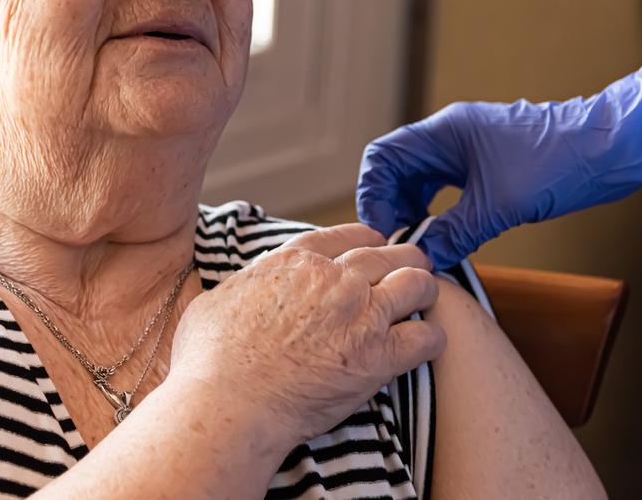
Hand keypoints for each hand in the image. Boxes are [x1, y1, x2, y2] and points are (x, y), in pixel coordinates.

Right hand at [168, 224, 444, 448]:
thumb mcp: (216, 302)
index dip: (368, 240)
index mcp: (296, 261)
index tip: (375, 248)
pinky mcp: (377, 358)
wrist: (227, 405)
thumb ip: (243, 287)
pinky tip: (428, 344)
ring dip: (424, 291)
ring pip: (417, 283)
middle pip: (389, 253)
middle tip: (410, 271)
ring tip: (425, 301)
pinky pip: (426, 337)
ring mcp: (360, 315)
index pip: (349, 235)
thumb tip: (240, 289)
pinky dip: (432, 339)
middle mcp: (334, 279)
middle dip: (404, 259)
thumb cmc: (209, 362)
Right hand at [356, 63, 641, 268]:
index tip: (382, 229)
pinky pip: (446, 186)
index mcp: (445, 132)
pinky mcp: (487, 163)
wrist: (610, 150)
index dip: (373, 193)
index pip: (384, 155)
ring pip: (421, 179)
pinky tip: (445, 235)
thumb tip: (423, 256)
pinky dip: (438, 210)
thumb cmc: (558, 164)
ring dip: (414, 210)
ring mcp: (469, 148)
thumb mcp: (500, 206)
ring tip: (419, 244)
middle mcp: (451, 135)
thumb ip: (455, 232)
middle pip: (398, 168)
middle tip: (399, 243)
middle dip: (391, 205)